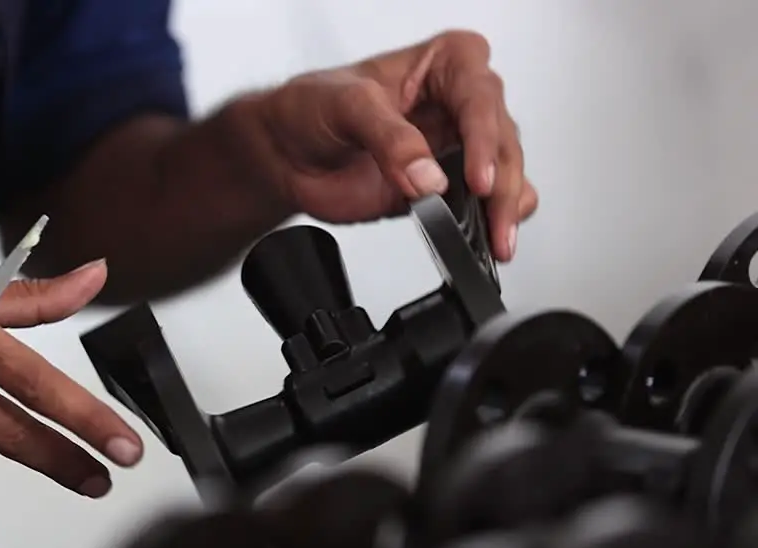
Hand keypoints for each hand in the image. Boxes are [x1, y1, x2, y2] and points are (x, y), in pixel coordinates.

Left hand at [255, 30, 537, 260]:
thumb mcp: (346, 106)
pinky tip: (487, 240)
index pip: (480, 97)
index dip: (483, 140)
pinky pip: (485, 206)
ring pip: (505, 175)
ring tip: (497, 240)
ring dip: (506, 209)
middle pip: (502, 141)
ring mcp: (456, 148)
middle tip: (493, 219)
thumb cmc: (312, 108)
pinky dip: (491, 224)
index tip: (477, 178)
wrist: (284, 151)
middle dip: (503, 184)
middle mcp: (459, 104)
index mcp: (445, 64)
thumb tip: (428, 179)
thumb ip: (389, 139)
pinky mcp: (445, 189)